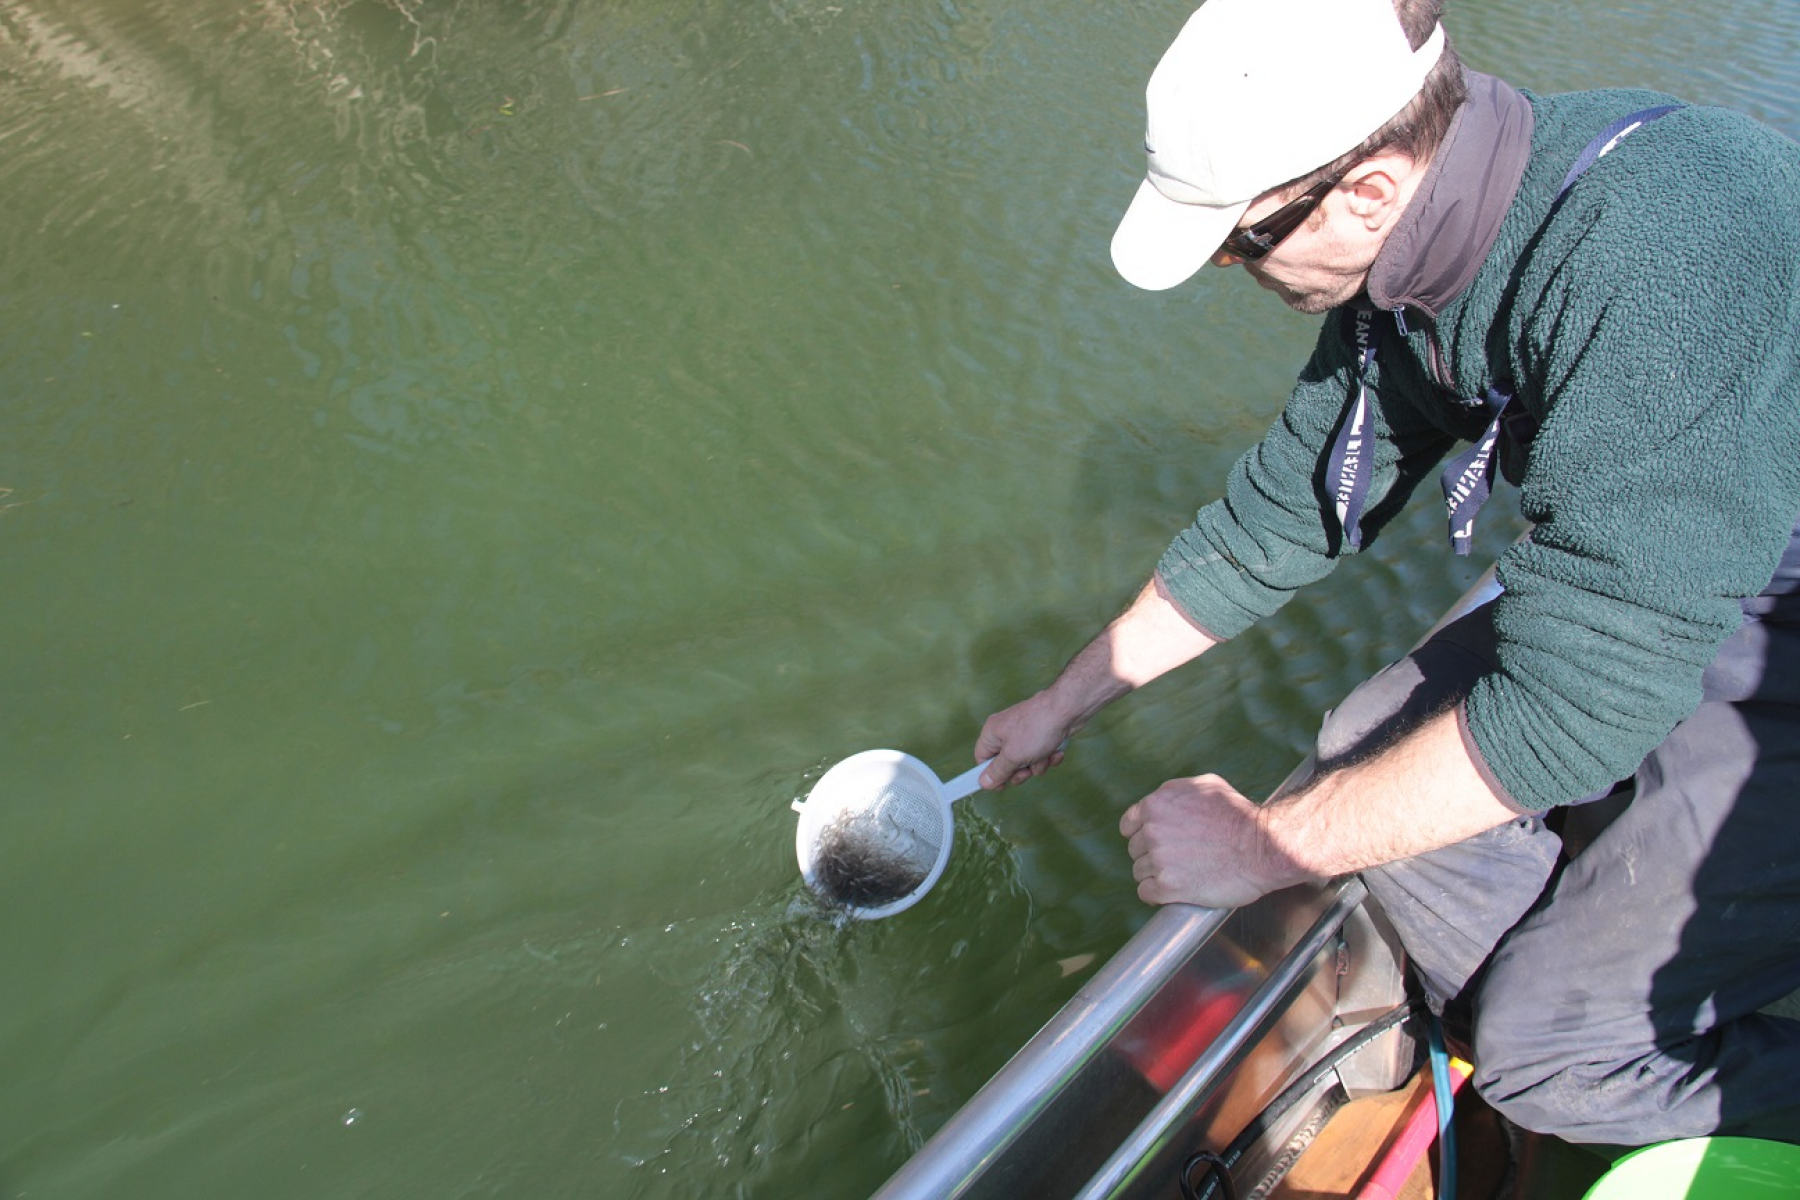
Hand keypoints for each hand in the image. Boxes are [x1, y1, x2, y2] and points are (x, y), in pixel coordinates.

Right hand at [974, 691, 1081, 788]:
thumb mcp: (1013, 756)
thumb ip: (997, 772)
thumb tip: (983, 782)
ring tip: (1045, 754)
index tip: (1001, 786)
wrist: (1067, 710)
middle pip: (1006, 764)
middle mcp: (1006, 732)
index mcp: (992, 733)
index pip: (981, 758)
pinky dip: (1048, 755)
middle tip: (1027, 770)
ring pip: (1026, 762)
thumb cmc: (1037, 728)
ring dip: (1038, 764)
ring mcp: (1025, 733)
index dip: (990, 774)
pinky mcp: (1041, 734)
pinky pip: (1040, 754)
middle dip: (1020, 771)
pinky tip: (1056, 750)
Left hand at [1119, 774, 1315, 908]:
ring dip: (1156, 875)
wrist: (1263, 847)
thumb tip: (1163, 799)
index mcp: (1156, 804)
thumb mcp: (1206, 786)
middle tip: (1178, 859)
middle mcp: (1152, 830)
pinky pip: (1146, 893)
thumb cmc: (1240, 816)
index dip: (1141, 834)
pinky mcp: (1167, 886)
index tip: (1155, 843)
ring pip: (1140, 872)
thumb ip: (1176, 792)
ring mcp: (1158, 859)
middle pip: (1136, 850)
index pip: (1129, 825)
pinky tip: (1174, 892)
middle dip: (1152, 854)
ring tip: (1182, 875)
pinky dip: (1157, 895)